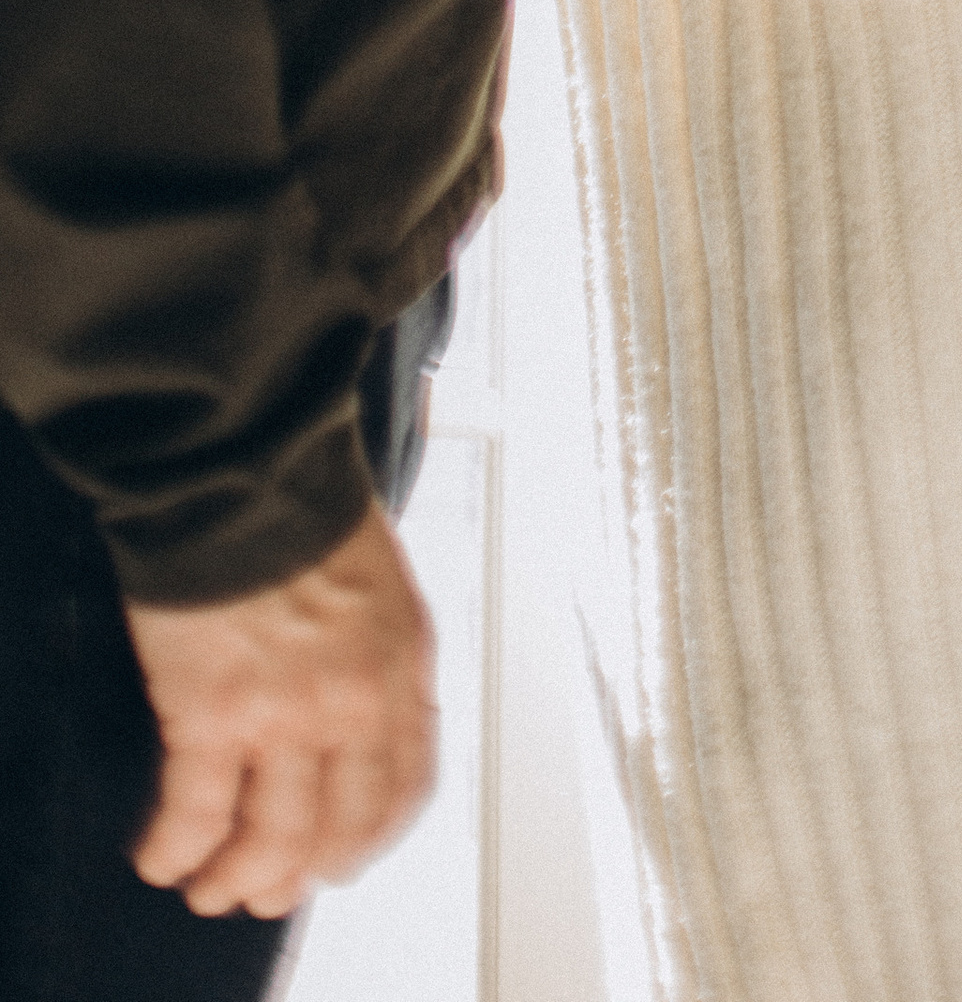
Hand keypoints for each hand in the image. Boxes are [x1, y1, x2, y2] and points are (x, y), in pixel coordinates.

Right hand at [125, 504, 435, 920]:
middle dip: (302, 872)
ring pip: (272, 841)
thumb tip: (356, 702)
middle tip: (274, 890)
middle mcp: (355, 701)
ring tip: (212, 889)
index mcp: (401, 662)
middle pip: (338, 829)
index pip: (404, 784)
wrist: (247, 466)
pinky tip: (160, 856)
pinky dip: (175, 848)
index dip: (369, 834)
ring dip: (239, 878)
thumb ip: (374, 649)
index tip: (346, 851)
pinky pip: (196, 814)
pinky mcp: (214, 714)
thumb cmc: (304, 500)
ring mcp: (287, 715)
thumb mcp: (379, 578)